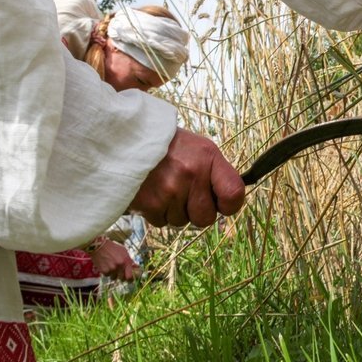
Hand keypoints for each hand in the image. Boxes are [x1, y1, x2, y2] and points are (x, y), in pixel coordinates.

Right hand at [88, 240, 137, 280]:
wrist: (99, 246)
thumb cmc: (113, 248)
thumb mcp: (124, 251)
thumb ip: (130, 260)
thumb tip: (137, 267)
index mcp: (126, 261)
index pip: (130, 276)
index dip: (130, 280)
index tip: (130, 280)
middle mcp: (119, 266)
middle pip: (122, 278)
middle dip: (121, 277)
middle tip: (120, 273)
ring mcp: (111, 269)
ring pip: (114, 277)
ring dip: (113, 274)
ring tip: (111, 266)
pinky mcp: (104, 271)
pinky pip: (107, 275)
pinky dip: (107, 272)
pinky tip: (106, 265)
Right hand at [130, 128, 245, 227]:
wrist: (128, 139)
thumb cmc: (169, 147)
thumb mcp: (199, 149)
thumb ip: (216, 174)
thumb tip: (229, 202)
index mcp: (208, 157)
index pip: (233, 194)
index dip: (229, 205)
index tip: (220, 202)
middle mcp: (191, 173)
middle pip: (205, 218)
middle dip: (195, 211)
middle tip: (184, 193)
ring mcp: (169, 190)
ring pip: (181, 222)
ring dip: (174, 210)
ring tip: (164, 187)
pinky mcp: (149, 203)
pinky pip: (161, 222)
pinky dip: (157, 212)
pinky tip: (152, 192)